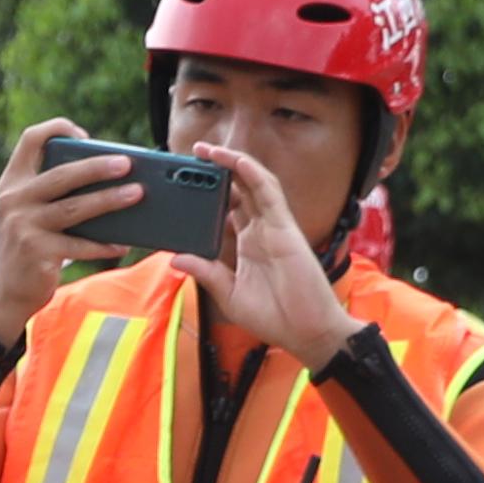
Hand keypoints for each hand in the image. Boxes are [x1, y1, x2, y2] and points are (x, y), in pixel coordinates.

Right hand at [0, 120, 146, 339]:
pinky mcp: (37, 252)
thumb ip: (51, 193)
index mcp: (12, 182)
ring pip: (75, 208)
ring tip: (137, 194)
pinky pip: (79, 245)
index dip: (58, 129)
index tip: (85, 135)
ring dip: (110, 200)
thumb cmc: (29, 246)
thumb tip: (107, 178)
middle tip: (127, 163)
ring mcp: (23, 226)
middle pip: (62, 175)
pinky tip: (123, 244)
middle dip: (98, 167)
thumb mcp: (29, 213)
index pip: (31, 139)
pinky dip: (104, 245)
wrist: (6, 292)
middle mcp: (13, 200)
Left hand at [208, 140, 354, 369]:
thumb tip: (176, 257)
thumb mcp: (229, 295)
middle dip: (217, 172)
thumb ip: (206, 273)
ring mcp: (273, 227)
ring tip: (207, 150)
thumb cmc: (275, 317)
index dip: (209, 195)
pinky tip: (236, 161)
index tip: (186, 183)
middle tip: (194, 155)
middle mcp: (260, 231)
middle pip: (238, 191)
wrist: (307, 332)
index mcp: (247, 246)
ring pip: (253, 184)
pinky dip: (253, 173)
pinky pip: (269, 192)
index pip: (227, 211)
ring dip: (232, 164)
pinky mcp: (284, 227)